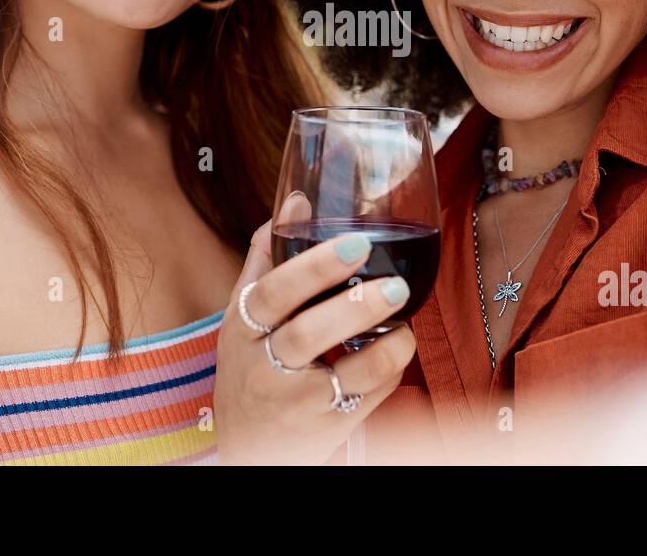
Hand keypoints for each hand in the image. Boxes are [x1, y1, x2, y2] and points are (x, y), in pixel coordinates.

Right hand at [212, 193, 417, 464]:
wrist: (248, 446)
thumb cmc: (250, 367)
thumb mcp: (242, 316)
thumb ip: (266, 258)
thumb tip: (297, 200)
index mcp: (242, 327)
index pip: (272, 291)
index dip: (313, 265)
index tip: (356, 243)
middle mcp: (262, 366)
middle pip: (308, 332)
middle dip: (357, 306)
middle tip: (395, 285)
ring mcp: (294, 402)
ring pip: (347, 372)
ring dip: (386, 344)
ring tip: (404, 323)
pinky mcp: (324, 428)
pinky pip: (367, 398)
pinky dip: (389, 371)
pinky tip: (395, 350)